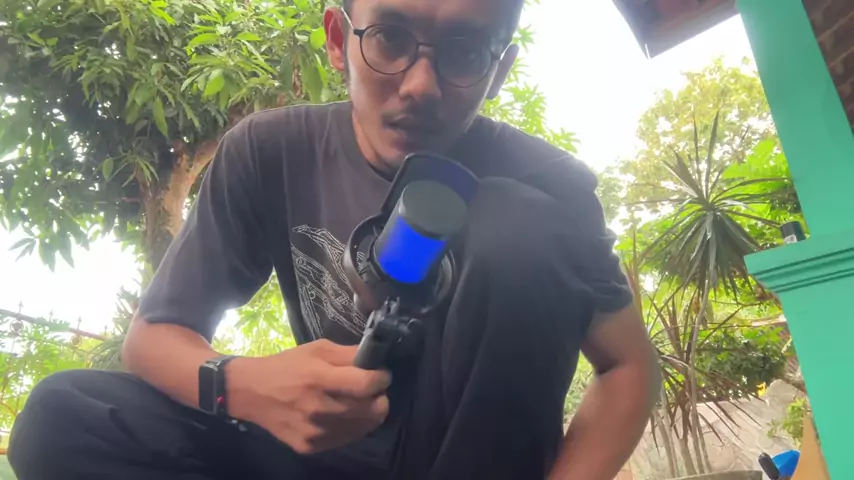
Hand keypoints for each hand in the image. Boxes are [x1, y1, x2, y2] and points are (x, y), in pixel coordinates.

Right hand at [225, 339, 390, 453]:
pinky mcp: (310, 447)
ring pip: (364, 428)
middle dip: (379, 397)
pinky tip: (342, 414)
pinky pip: (346, 439)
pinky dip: (352, 427)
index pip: (367, 385)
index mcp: (320, 379)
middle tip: (371, 390)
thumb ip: (348, 354)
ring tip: (357, 402)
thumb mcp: (317, 349)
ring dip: (367, 414)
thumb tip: (375, 360)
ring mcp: (315, 432)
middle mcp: (319, 409)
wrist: (251, 393)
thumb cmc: (288, 366)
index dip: (381, 378)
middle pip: (372, 410)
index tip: (381, 374)